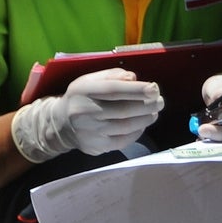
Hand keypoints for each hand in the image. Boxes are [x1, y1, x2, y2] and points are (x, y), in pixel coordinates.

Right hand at [10, 68, 161, 162]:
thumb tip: (134, 79)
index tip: (154, 89)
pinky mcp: (97, 146)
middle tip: (160, 101)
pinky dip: (137, 132)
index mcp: (84, 91)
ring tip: (154, 112)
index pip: (114, 90)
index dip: (136, 90)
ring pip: (126, 126)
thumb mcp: (91, 80)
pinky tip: (142, 124)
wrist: (61, 124)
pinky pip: (123, 140)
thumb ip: (113, 76)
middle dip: (146, 105)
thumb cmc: (82, 97)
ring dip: (145, 119)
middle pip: (123, 110)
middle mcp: (85, 112)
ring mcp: (91, 132)